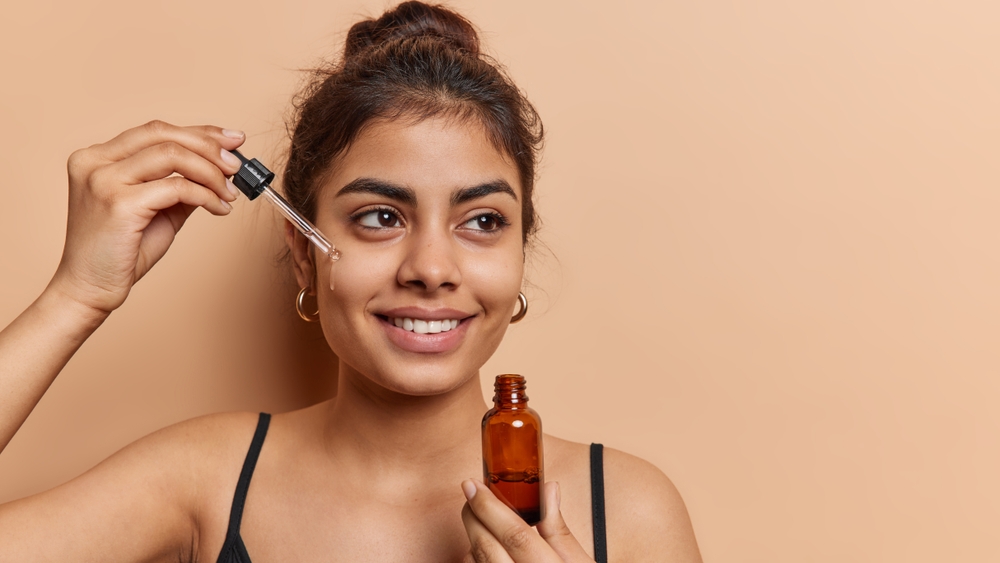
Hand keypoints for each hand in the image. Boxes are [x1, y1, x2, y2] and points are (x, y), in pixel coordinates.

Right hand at [49, 121, 244, 314]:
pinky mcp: (119, 203)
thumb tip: (221, 168)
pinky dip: (206, 195)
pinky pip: (177, 187)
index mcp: (97, 157)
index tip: (232, 140)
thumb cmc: (121, 252)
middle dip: (209, 146)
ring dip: (211, 172)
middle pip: (163, 134)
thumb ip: (180, 185)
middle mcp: (95, 161)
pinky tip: (219, 208)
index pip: (155, 131)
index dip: (199, 132)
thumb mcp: (157, 209)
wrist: (90, 289)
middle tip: (237, 166)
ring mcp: (104, 180)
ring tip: (230, 192)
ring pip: (173, 155)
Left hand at [461, 479, 595, 562]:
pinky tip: (482, 555)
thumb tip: (548, 489)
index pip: (516, 535)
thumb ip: (560, 531)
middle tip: (469, 497)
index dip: (491, 507)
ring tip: (479, 526)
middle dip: (473, 519)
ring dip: (473, 544)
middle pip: (488, 551)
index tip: (473, 486)